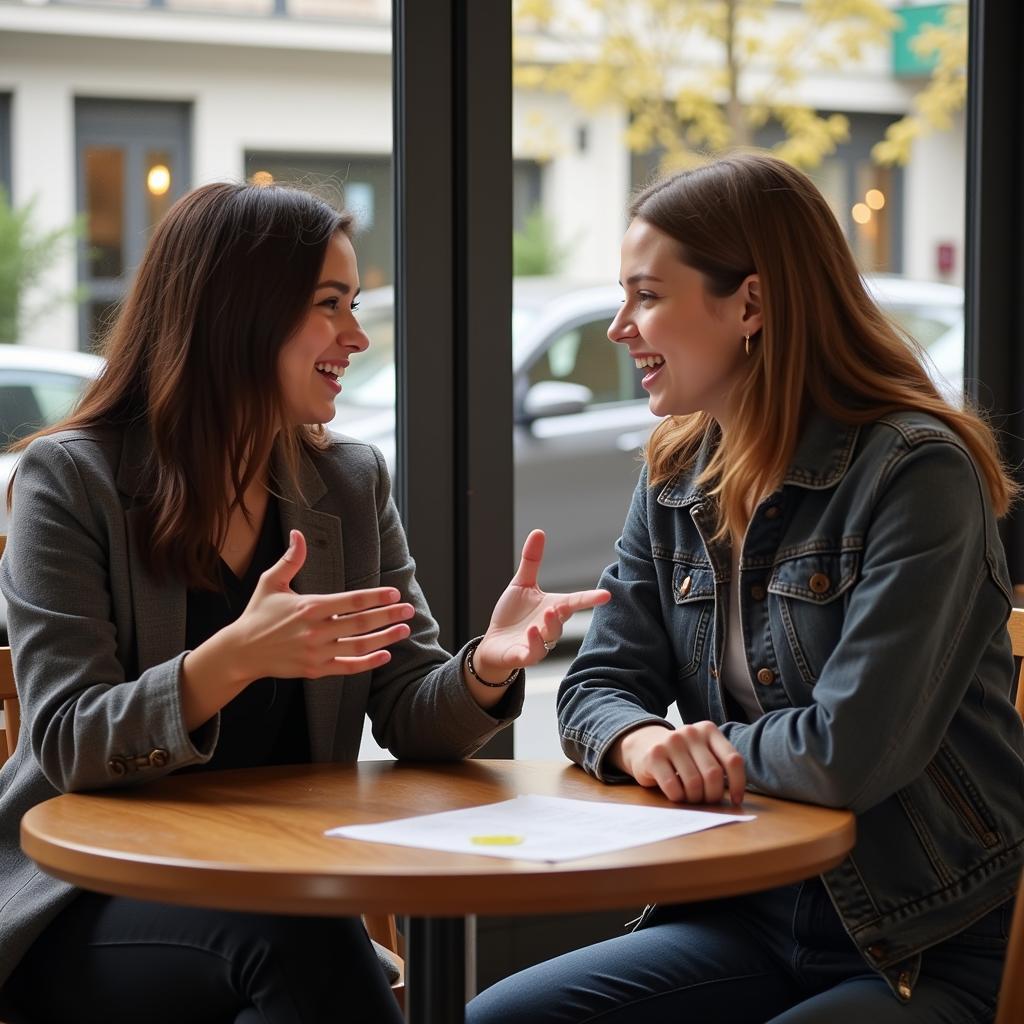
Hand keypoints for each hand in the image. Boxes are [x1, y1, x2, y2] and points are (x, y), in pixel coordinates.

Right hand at [227, 530, 415, 683]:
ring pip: (358, 646)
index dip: (375, 597)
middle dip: (388, 616)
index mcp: (309, 607)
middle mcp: (315, 631)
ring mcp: (316, 652)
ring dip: (385, 638)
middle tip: (409, 609)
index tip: (394, 593)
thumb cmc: (258, 614)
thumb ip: (291, 560)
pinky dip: (368, 663)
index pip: (350, 601)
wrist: (241, 652)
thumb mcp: (271, 583)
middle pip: (360, 624)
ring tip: (403, 629)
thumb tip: (298, 534)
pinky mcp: (315, 669)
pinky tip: (385, 655)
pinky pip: (348, 667)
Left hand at [472, 529, 609, 679]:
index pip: (575, 602)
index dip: (590, 599)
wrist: (494, 644)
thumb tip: (539, 531)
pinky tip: (531, 632)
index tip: (606, 594)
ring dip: (551, 626)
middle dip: (564, 613)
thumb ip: (532, 561)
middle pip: (563, 620)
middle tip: (560, 605)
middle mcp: (549, 626)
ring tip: (548, 613)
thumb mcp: (522, 584)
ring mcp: (539, 643)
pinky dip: (535, 643)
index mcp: (553, 608)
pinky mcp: (524, 656)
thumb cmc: (512, 615)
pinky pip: (534, 652)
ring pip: (551, 637)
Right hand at [611, 723, 745, 805]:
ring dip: (694, 798)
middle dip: (712, 795)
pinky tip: (675, 794)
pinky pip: (674, 788)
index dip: (738, 784)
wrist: (643, 744)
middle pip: (713, 774)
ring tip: (690, 797)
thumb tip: (735, 795)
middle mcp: (691, 732)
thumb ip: (718, 763)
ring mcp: (671, 742)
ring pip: (694, 783)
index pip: (733, 760)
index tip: (735, 800)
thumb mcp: (702, 751)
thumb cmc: (681, 755)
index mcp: (708, 730)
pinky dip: (678, 798)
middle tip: (706, 800)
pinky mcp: (654, 756)